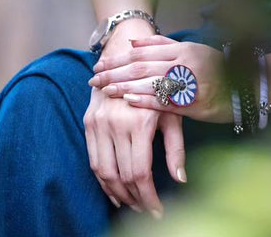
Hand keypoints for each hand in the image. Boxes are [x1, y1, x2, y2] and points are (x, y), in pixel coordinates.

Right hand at [83, 84, 184, 216]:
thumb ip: (175, 148)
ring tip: (132, 202)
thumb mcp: (172, 113)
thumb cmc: (158, 86)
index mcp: (140, 121)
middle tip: (146, 209)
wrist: (128, 58)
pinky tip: (115, 189)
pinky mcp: (89, 122)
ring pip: (103, 171)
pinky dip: (102, 179)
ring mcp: (99, 123)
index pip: (141, 172)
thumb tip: (181, 179)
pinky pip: (92, 159)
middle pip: (122, 175)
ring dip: (117, 193)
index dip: (149, 197)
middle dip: (135, 198)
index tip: (158, 211)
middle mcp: (116, 123)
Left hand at [89, 36, 229, 122]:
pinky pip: (166, 101)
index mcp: (181, 48)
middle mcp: (183, 62)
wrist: (247, 86)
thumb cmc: (215, 68)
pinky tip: (128, 101)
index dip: (118, 57)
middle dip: (115, 72)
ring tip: (104, 89)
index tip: (100, 63)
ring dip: (124, 85)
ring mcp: (189, 81)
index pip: (142, 51)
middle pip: (141, 65)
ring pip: (149, 81)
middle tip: (94, 78)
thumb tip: (134, 42)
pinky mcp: (194, 102)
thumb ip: (165, 45)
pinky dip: (145, 100)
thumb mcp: (193, 49)